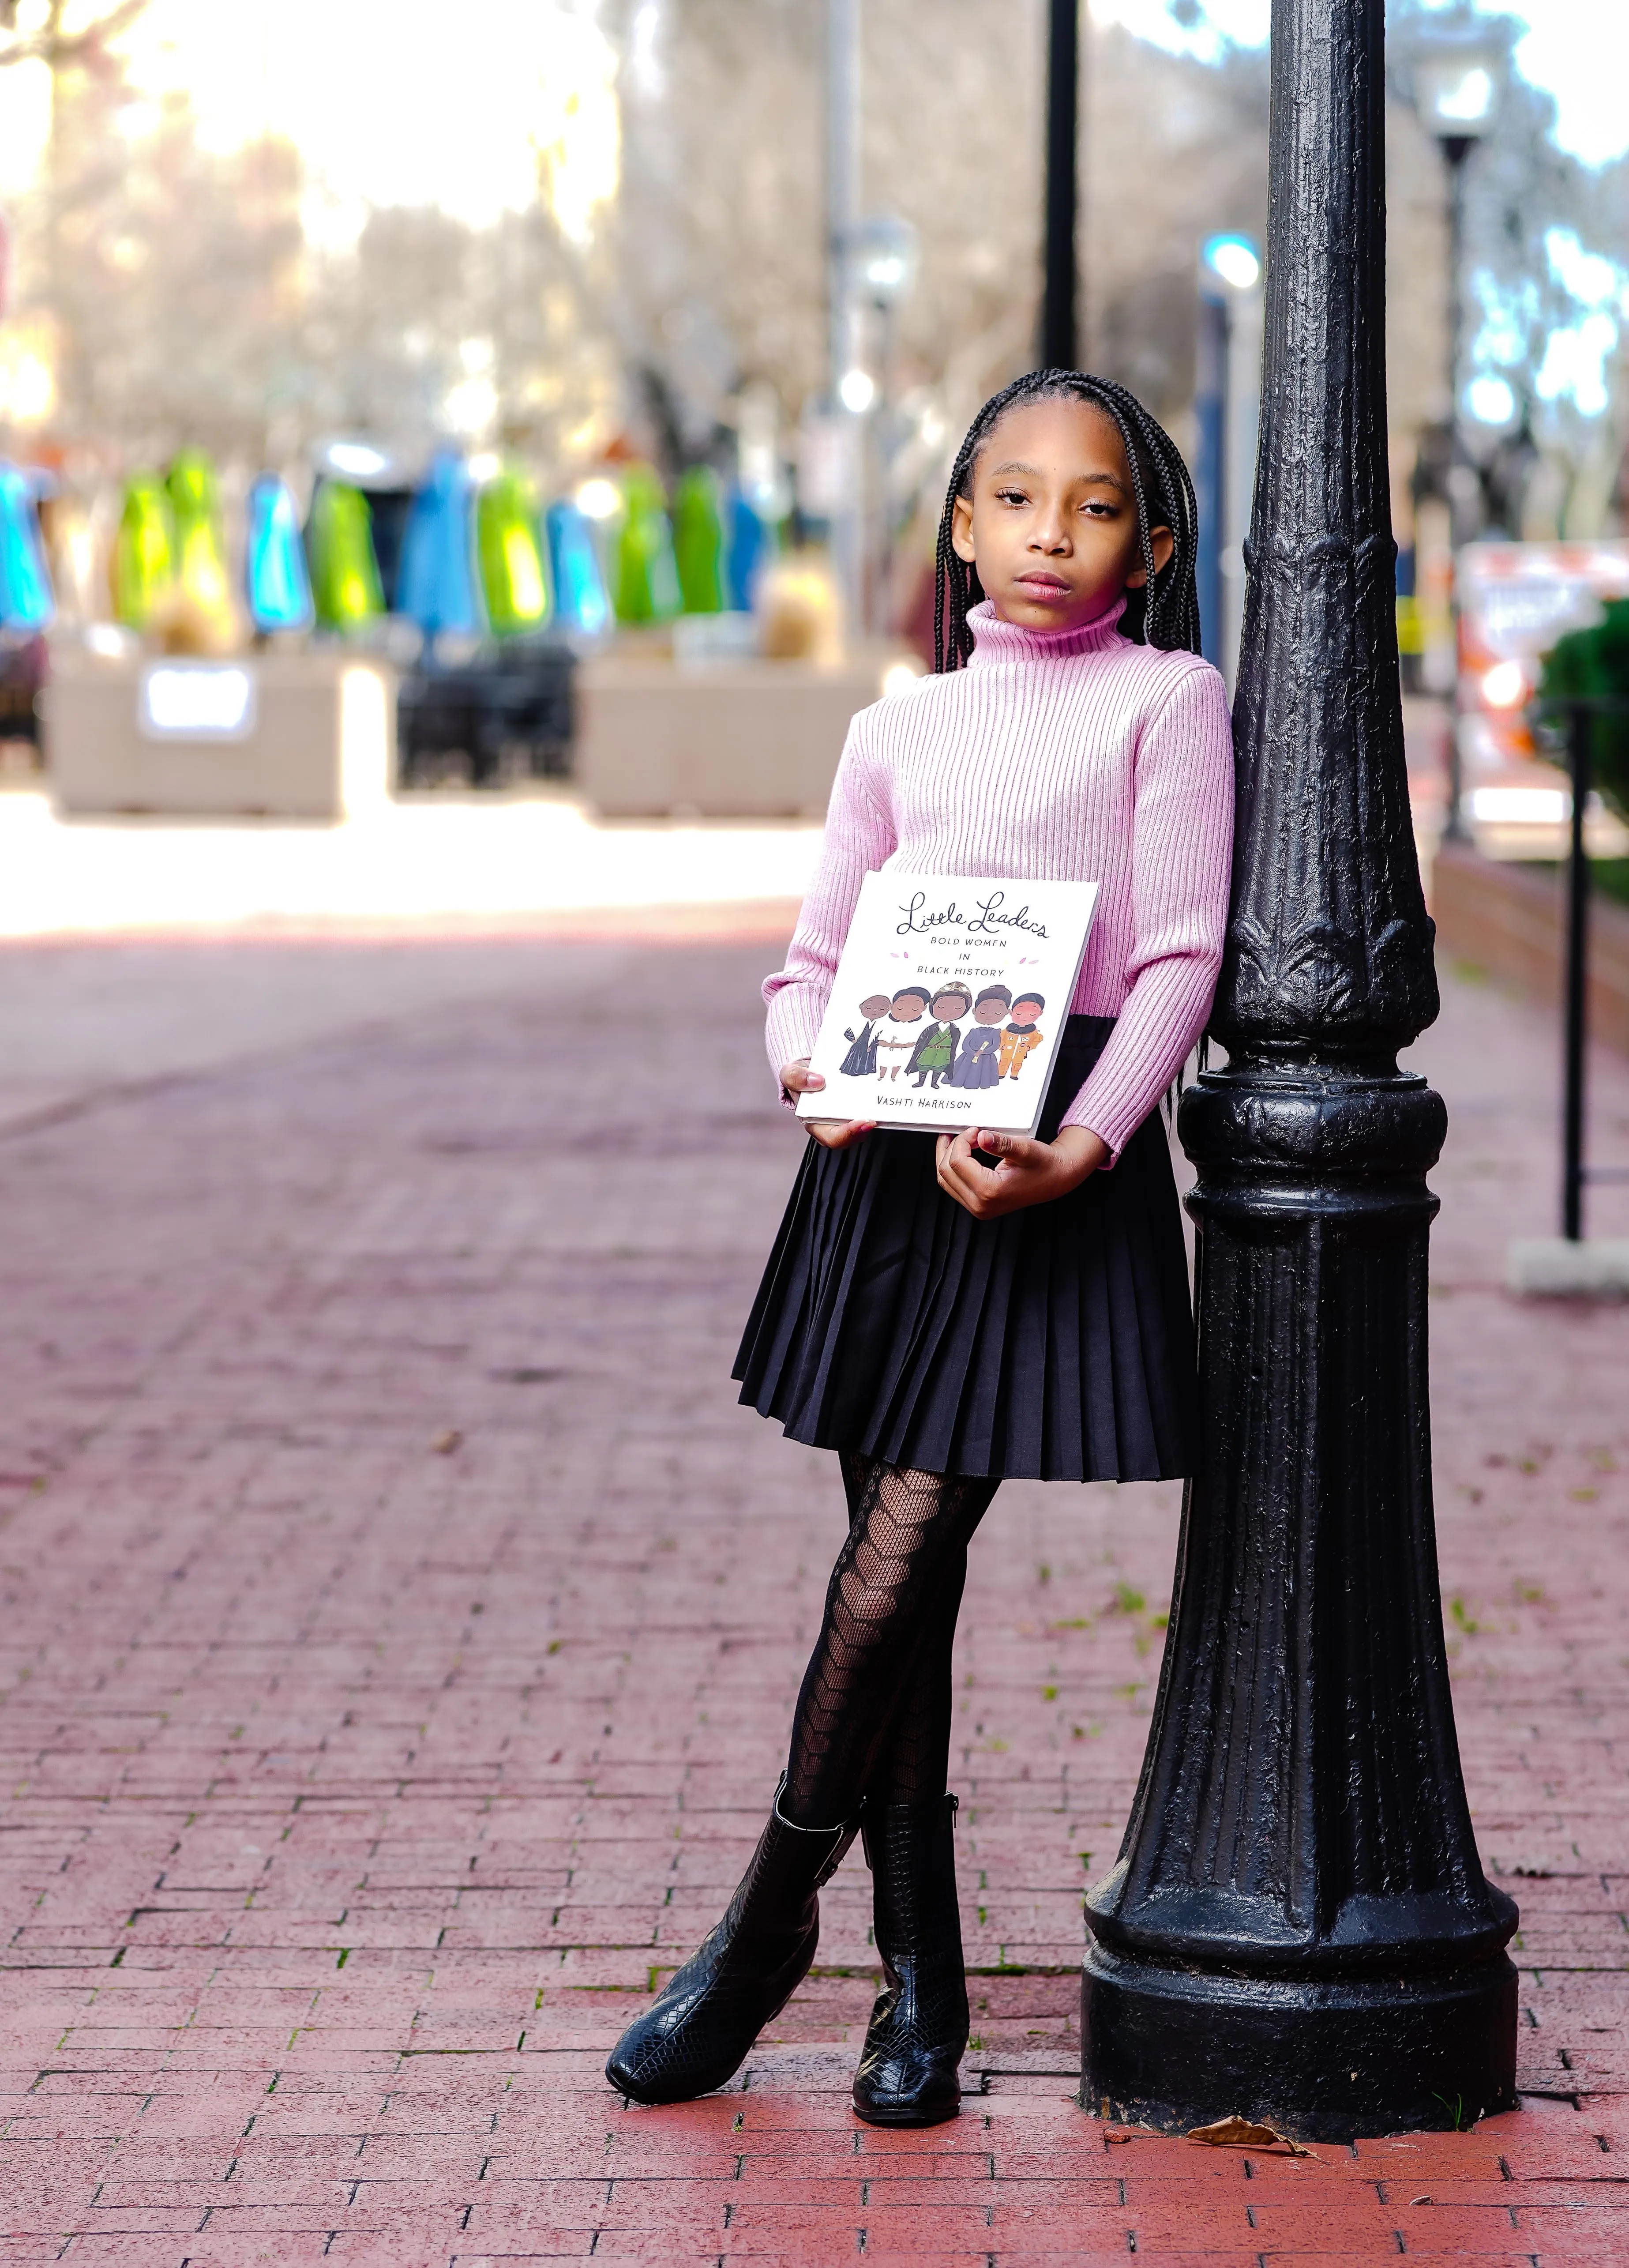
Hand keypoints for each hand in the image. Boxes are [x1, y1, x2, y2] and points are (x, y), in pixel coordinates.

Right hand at [780, 1059, 874, 1150]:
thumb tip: (817, 1081)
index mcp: (813, 1122)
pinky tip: (881, 1099)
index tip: (862, 1122)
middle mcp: (830, 1125)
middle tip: (874, 1119)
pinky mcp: (853, 1110)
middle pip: (850, 1138)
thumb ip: (796, 1077)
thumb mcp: (790, 1073)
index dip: (847, 1134)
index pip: (831, 1137)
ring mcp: (844, 1119)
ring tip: (882, 1110)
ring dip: (871, 1122)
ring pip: (860, 1128)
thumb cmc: (799, 1076)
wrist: (808, 1070)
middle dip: (863, 1131)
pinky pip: (865, 1115)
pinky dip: (873, 1110)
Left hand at [935, 1123, 1108, 1219]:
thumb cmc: (1044, 1164)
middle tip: (968, 1133)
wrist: (1056, 1179)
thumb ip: (1003, 1143)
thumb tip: (982, 1136)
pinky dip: (953, 1168)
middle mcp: (980, 1205)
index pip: (957, 1162)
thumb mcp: (1026, 1149)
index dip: (962, 1140)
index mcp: (990, 1191)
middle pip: (945, 1172)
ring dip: (946, 1157)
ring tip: (958, 1140)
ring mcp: (978, 1209)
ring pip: (945, 1180)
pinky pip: (953, 1186)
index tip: (976, 1130)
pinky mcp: (978, 1206)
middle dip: (951, 1147)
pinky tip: (962, 1153)